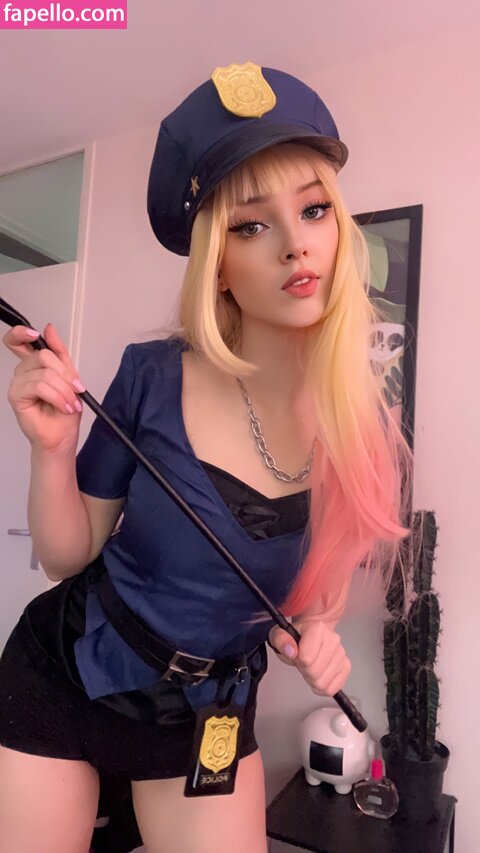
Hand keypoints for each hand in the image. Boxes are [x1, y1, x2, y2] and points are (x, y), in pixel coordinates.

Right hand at [3, 323, 84, 452]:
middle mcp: (22, 372)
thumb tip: (49, 328)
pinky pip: (39, 386)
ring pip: (44, 373)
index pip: (17, 340)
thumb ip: (59, 353)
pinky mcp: (16, 396)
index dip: (22, 332)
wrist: (62, 437)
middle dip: (65, 374)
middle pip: (42, 355)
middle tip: (76, 390)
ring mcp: (17, 383)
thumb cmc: (64, 412)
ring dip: (64, 390)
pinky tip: (64, 406)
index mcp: (33, 365)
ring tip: (72, 404)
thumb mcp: (69, 377)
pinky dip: (57, 396)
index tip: (37, 334)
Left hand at [268, 619, 351, 695]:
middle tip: (303, 663)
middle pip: (315, 672)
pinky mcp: (346, 666)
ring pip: (324, 683)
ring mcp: (341, 653)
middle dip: (305, 671)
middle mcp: (333, 639)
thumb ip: (281, 641)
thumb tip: (291, 650)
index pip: (306, 658)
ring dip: (313, 680)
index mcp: (317, 628)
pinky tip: (319, 676)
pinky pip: (333, 688)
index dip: (298, 661)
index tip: (296, 654)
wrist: (309, 635)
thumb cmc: (295, 638)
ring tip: (311, 667)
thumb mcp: (279, 636)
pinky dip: (323, 687)